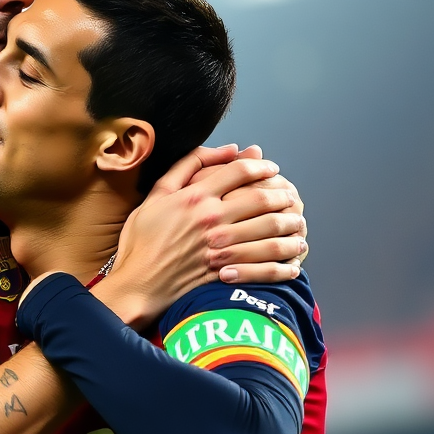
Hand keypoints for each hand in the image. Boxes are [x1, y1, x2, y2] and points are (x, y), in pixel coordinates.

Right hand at [101, 144, 304, 327]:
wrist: (136, 284)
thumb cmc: (142, 239)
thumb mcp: (156, 195)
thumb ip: (187, 167)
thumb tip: (225, 150)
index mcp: (195, 196)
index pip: (240, 172)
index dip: (261, 166)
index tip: (271, 168)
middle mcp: (211, 219)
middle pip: (262, 199)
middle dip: (283, 195)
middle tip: (291, 196)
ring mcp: (219, 247)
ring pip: (269, 232)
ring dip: (290, 228)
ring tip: (297, 226)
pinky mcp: (223, 271)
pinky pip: (264, 266)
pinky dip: (282, 265)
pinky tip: (292, 262)